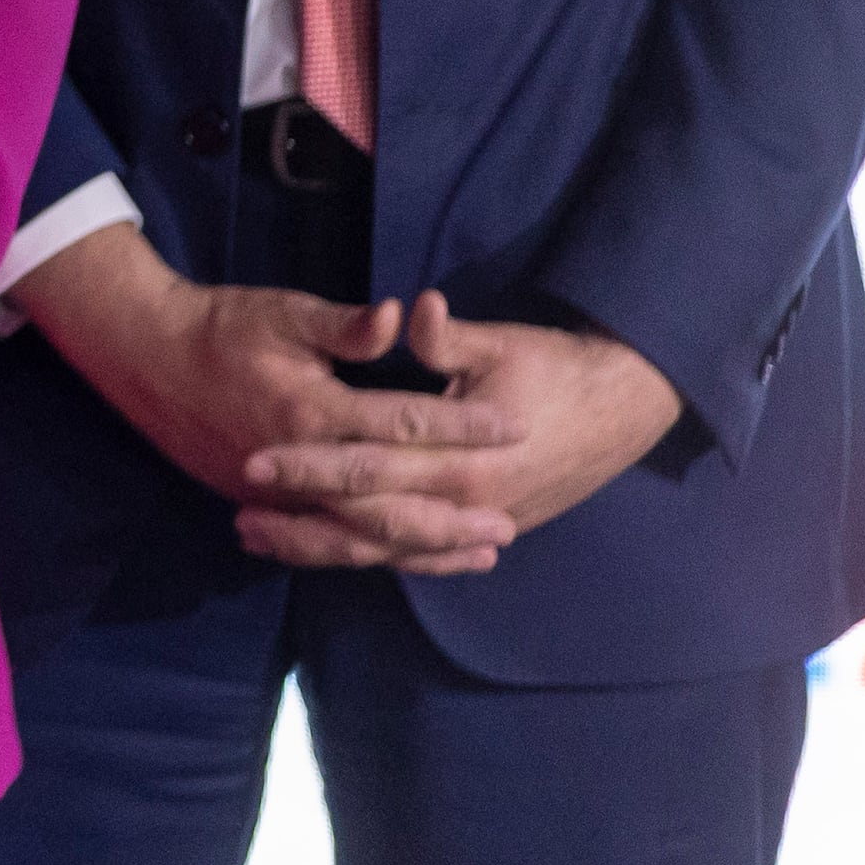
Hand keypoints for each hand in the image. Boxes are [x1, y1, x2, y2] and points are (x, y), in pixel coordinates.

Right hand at [12, 225, 527, 574]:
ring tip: (478, 553)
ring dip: (425, 548)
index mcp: (311, 410)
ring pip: (362, 538)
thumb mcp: (283, 312)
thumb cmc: (220, 326)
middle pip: (391, 503)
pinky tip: (413, 558)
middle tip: (508, 524)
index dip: (462, 425)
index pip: (404, 424)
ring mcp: (279, 495)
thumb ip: (346, 326)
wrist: (146, 357)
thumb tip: (402, 317)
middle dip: (454, 516)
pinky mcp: (263, 507)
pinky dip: (376, 555)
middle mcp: (300, 465)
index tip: (514, 426)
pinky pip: (329, 544)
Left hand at [234, 291, 684, 569]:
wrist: (623, 409)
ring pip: (388, 550)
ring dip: (325, 548)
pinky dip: (371, 556)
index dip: (312, 466)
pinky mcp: (486, 530)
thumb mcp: (501, 344)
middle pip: (369, 521)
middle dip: (303, 519)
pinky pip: (418, 555)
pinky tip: (329, 553)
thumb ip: (446, 338)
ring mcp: (477, 525)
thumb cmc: (556, 369)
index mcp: (463, 459)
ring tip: (263, 540)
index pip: (370, 467)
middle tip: (241, 515)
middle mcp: (466, 505)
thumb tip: (412, 308)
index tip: (257, 462)